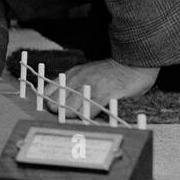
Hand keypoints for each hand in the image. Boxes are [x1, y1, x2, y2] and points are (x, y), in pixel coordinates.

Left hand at [43, 58, 158, 119]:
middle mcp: (76, 80)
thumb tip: (59, 101)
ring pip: (69, 110)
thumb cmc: (110, 72)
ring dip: (74, 117)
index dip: (50, 105)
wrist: (133, 61)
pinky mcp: (104, 94)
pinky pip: (88, 112)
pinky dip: (89, 118)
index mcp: (70, 75)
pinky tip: (94, 118)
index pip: (47, 93)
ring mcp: (89, 87)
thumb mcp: (85, 73)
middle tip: (70, 118)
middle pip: (55, 105)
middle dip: (60, 114)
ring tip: (82, 119)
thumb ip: (72, 85)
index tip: (56, 111)